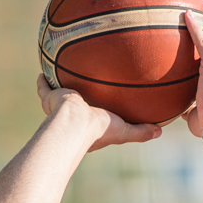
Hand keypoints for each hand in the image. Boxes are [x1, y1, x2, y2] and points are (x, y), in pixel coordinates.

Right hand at [35, 75, 161, 150]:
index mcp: (87, 125)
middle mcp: (73, 116)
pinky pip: (44, 87)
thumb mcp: (124, 131)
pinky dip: (43, 80)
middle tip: (82, 89)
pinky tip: (43, 71)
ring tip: (64, 75)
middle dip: (77, 99)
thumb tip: (160, 131)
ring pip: (58, 95)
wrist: (75, 124)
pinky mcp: (51, 97)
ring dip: (60, 87)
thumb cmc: (99, 130)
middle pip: (75, 105)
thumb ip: (141, 131)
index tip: (100, 107)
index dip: (95, 114)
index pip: (91, 118)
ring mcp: (60, 106)